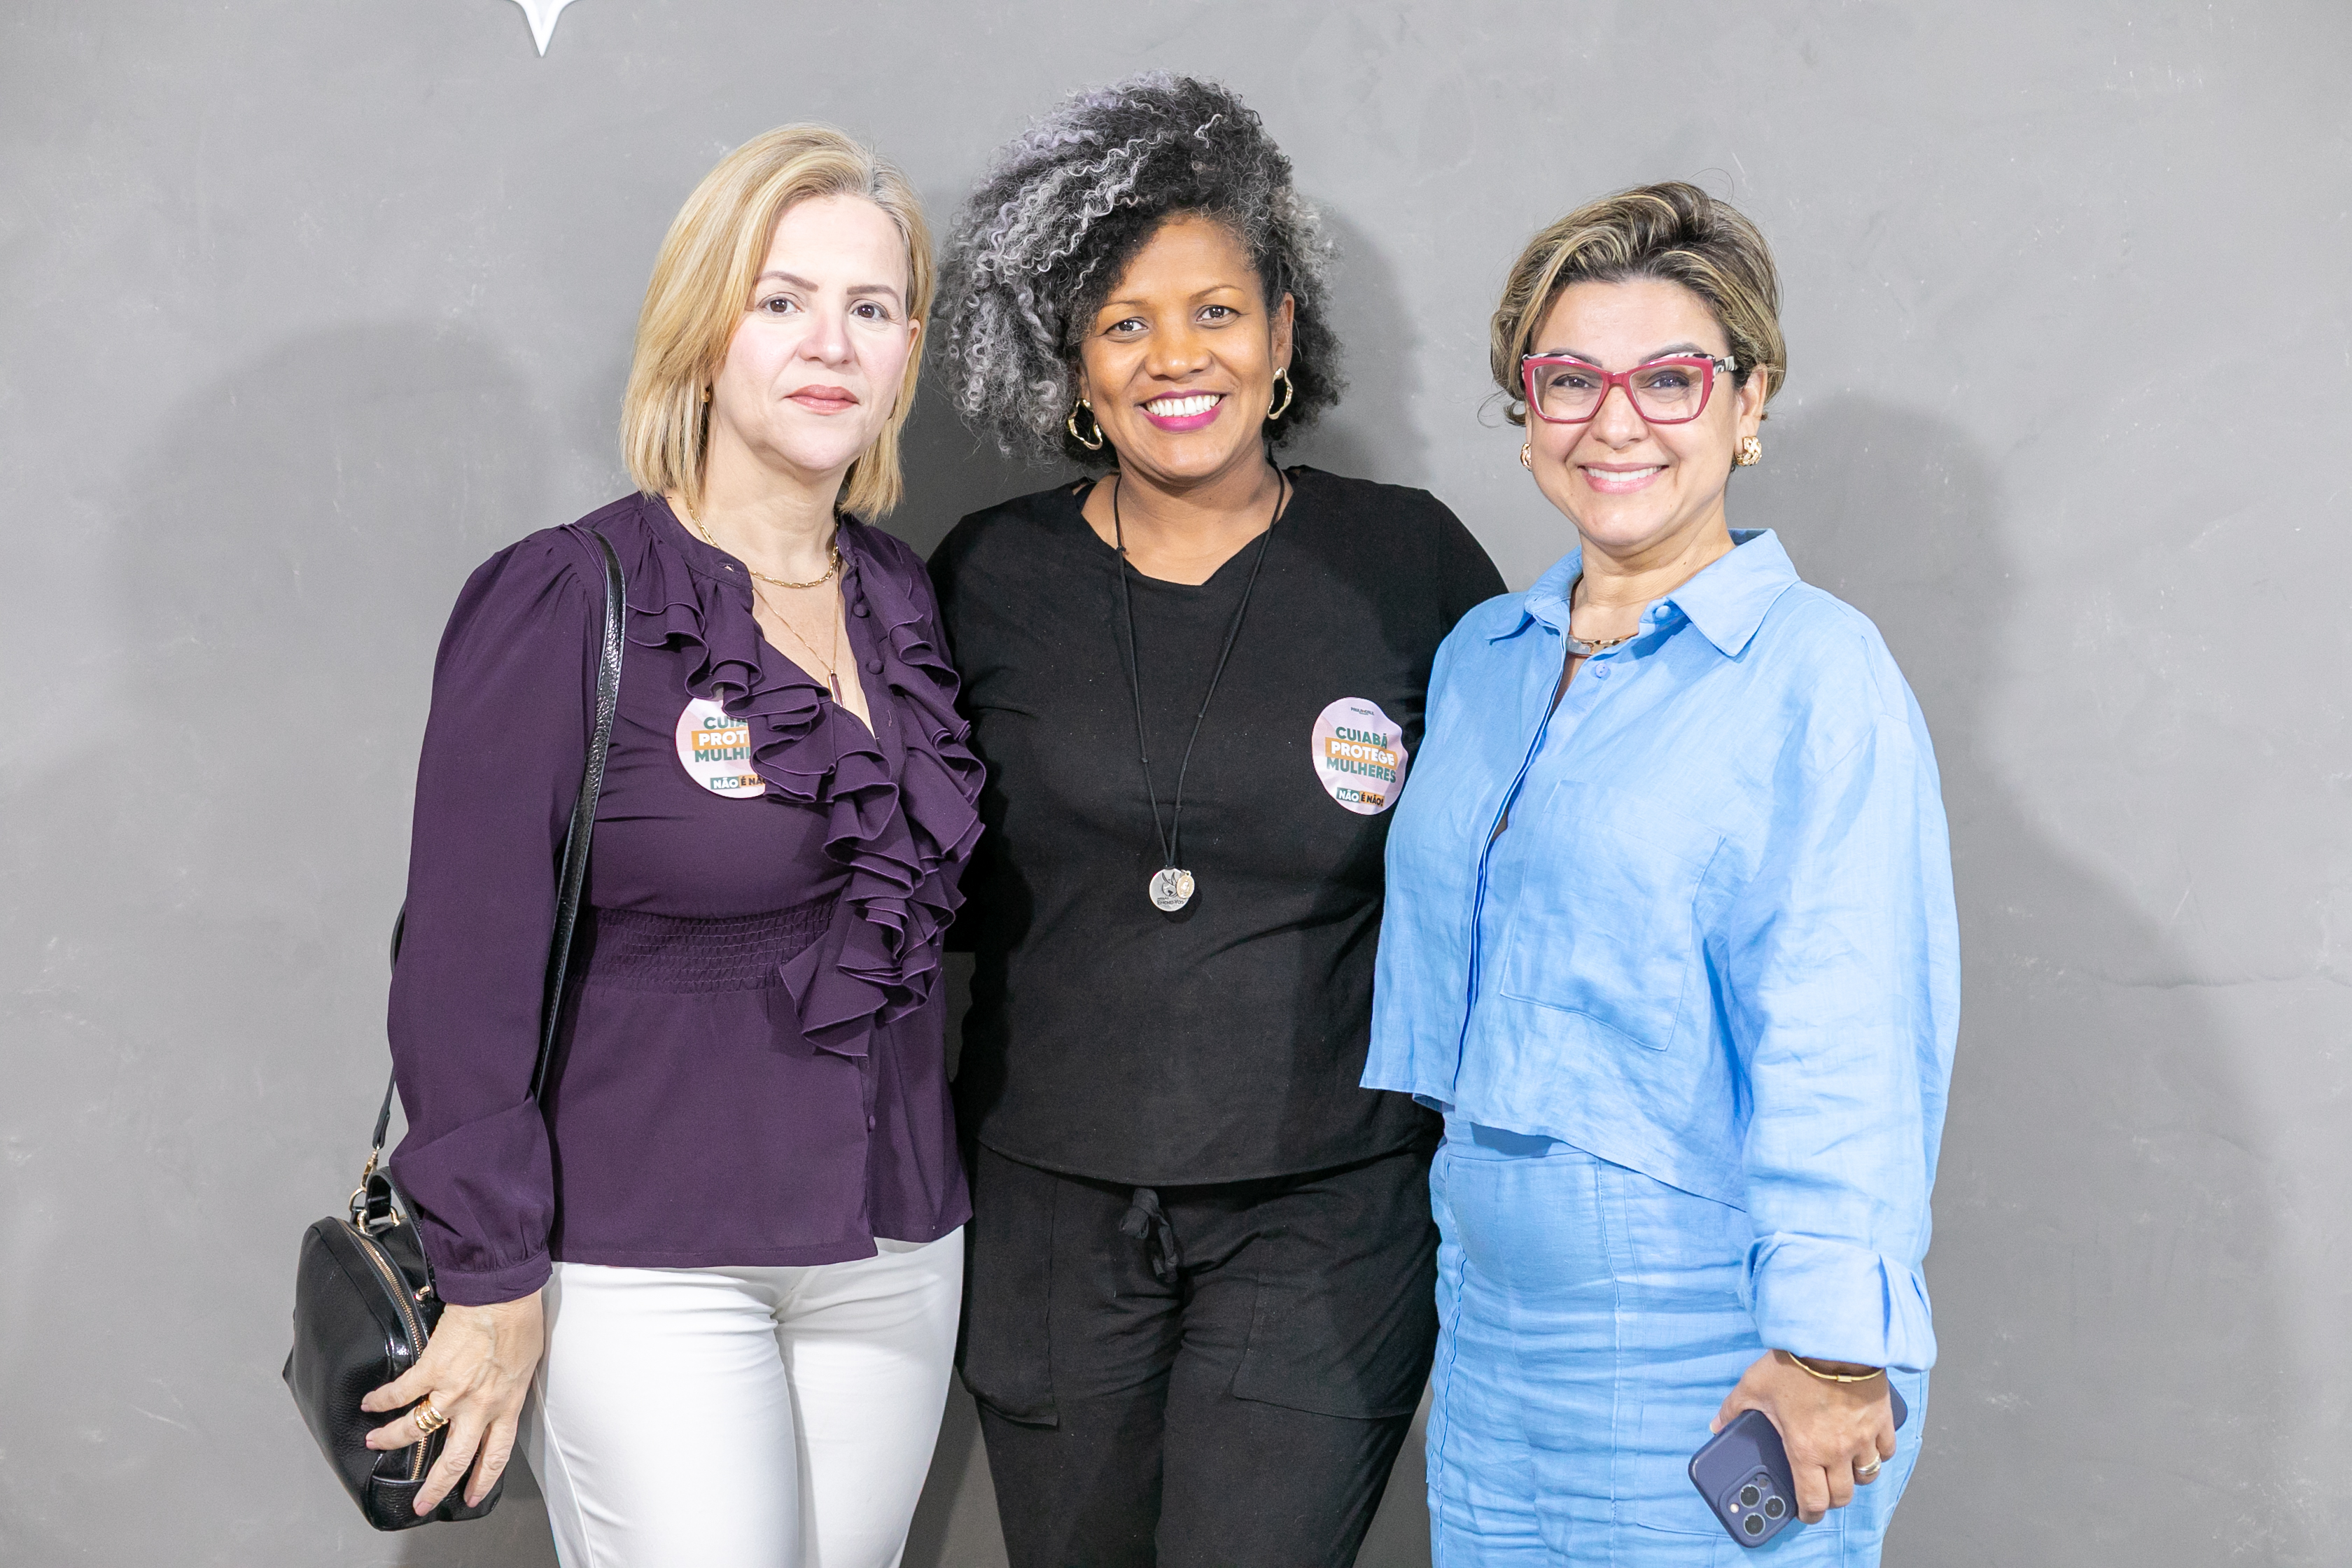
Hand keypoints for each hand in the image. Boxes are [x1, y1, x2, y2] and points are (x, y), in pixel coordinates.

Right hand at [360, 1293, 544, 1514]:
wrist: (503, 1294)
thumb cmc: (521, 1322)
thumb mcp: (526, 1364)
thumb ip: (510, 1387)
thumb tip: (502, 1391)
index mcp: (506, 1406)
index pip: (496, 1454)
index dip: (483, 1479)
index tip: (471, 1496)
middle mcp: (479, 1407)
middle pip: (454, 1459)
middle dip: (435, 1487)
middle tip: (421, 1504)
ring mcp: (452, 1391)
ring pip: (415, 1430)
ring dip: (391, 1439)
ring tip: (375, 1442)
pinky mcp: (431, 1369)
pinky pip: (400, 1392)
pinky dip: (381, 1399)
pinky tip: (369, 1403)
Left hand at [1712, 1350, 1895, 1523]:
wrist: (1832, 1339)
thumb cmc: (1793, 1364)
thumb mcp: (1753, 1386)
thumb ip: (1733, 1410)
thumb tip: (1716, 1425)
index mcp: (1805, 1450)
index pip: (1813, 1501)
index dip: (1809, 1514)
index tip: (1805, 1513)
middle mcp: (1838, 1451)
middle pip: (1843, 1495)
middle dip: (1832, 1498)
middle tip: (1823, 1490)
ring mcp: (1863, 1437)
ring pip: (1868, 1475)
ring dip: (1856, 1478)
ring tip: (1844, 1469)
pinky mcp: (1882, 1420)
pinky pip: (1887, 1450)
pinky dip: (1878, 1453)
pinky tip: (1867, 1446)